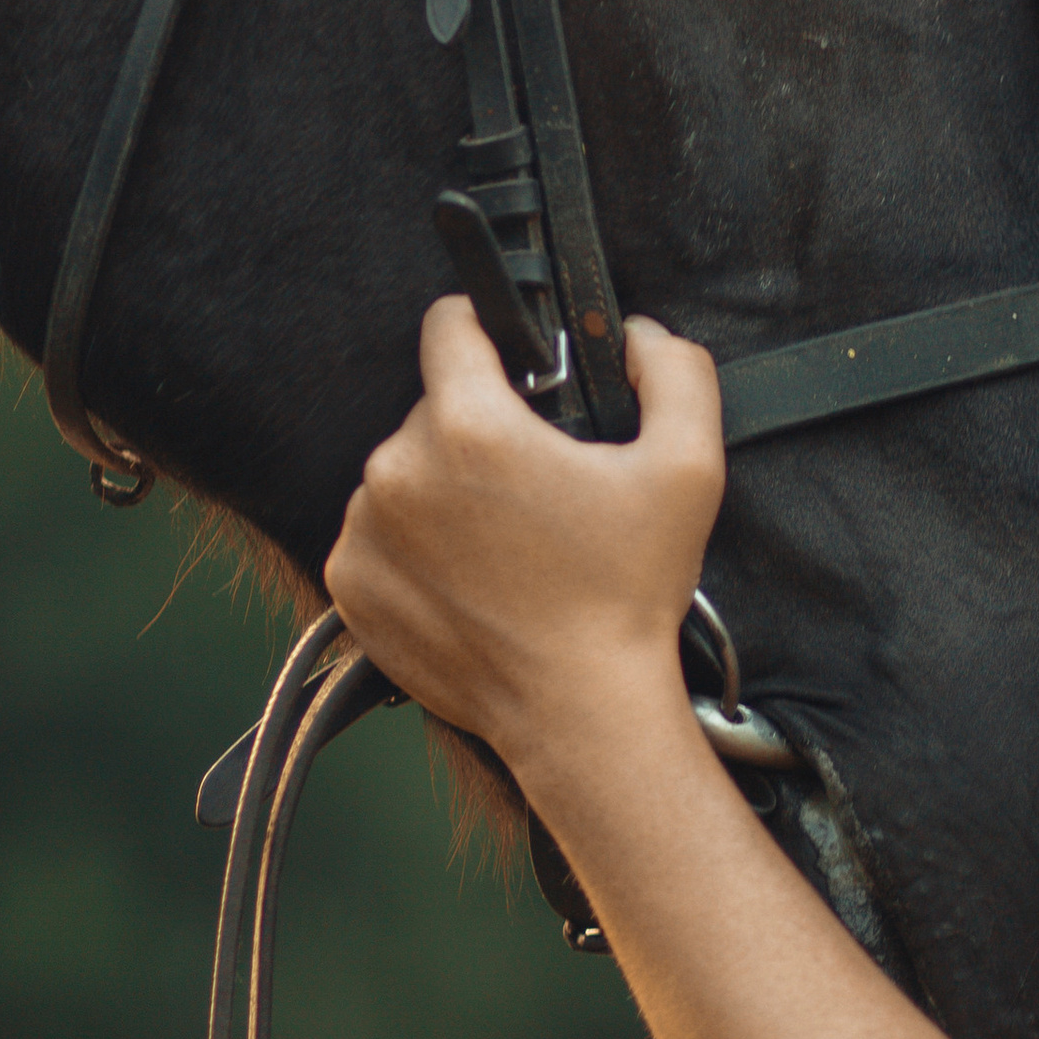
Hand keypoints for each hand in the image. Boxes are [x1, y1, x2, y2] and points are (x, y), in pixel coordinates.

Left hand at [323, 302, 725, 787]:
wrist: (580, 714)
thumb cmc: (630, 595)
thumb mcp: (689, 468)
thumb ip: (675, 372)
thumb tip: (637, 336)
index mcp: (470, 426)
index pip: (449, 324)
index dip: (490, 330)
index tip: (515, 362)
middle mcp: (398, 469)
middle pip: (436, 407)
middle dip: (483, 429)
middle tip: (537, 489)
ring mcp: (365, 530)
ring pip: (405, 471)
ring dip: (446, 490)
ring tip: (506, 544)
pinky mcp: (350, 584)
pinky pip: (379, 533)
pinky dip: (417, 545)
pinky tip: (472, 579)